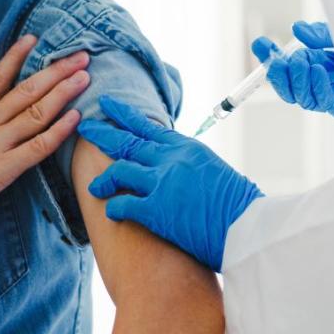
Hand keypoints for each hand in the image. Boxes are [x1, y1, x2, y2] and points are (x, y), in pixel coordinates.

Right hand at [0, 35, 89, 230]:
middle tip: (81, 57)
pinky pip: (36, 147)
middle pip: (26, 90)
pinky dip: (58, 131)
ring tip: (84, 77)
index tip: (36, 39)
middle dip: (55, 72)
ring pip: (35, 113)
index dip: (17, 56)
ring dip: (63, 93)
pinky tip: (75, 117)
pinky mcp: (2, 170)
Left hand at [78, 96, 262, 271]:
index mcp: (186, 148)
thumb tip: (175, 166)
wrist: (249, 227)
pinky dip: (114, 208)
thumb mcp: (213, 171)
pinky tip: (111, 213)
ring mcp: (162, 183)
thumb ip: (188, 163)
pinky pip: (123, 204)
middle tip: (85, 127)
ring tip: (93, 187)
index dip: (124, 115)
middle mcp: (171, 159)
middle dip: (102, 134)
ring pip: (120, 171)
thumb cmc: (237, 205)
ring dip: (104, 179)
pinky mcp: (156, 210)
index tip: (108, 106)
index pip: (148, 126)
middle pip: (127, 141)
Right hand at [252, 21, 333, 118]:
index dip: (269, 57)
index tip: (260, 44)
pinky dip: (316, 86)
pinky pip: (321, 101)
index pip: (284, 67)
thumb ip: (319, 33)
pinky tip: (319, 71)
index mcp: (313, 65)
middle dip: (279, 74)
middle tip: (282, 59)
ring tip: (305, 61)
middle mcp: (317, 82)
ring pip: (300, 97)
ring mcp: (327, 95)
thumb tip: (297, 30)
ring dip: (297, 80)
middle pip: (286, 88)